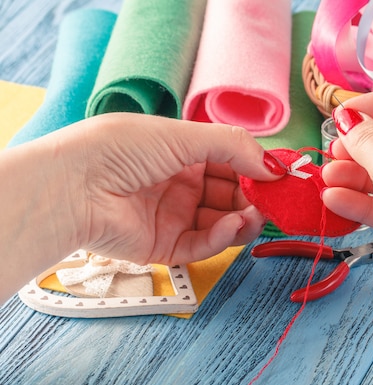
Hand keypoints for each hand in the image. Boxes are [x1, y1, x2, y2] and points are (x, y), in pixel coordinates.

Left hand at [48, 113, 283, 264]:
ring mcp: (174, 216)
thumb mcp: (185, 135)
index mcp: (183, 153)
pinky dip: (223, 237)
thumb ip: (235, 147)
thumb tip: (275, 166)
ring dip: (244, 220)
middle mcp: (181, 184)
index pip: (232, 163)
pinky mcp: (166, 246)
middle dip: (256, 198)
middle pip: (232, 195)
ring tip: (255, 215)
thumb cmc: (121, 149)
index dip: (257, 169)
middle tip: (275, 201)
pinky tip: (234, 225)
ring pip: (223, 223)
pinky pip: (204, 244)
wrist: (74, 186)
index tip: (282, 177)